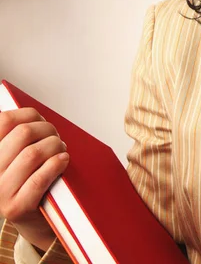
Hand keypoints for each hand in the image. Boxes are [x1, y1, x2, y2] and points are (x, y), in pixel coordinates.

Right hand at [0, 108, 69, 251]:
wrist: (33, 218)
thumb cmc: (29, 179)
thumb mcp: (17, 154)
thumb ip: (19, 135)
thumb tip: (32, 114)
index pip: (3, 121)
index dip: (27, 115)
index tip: (39, 120)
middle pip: (23, 133)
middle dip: (47, 130)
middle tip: (55, 137)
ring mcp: (0, 191)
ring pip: (33, 153)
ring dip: (55, 146)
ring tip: (61, 150)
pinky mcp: (16, 207)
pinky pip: (39, 178)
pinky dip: (56, 164)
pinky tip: (63, 160)